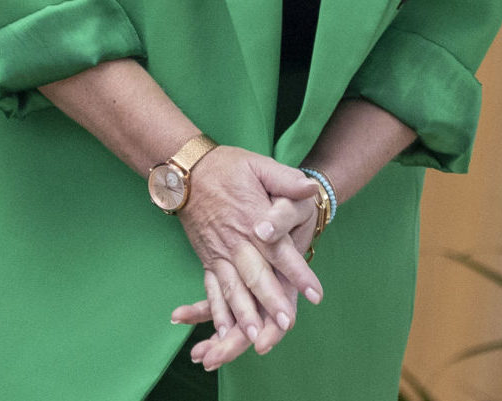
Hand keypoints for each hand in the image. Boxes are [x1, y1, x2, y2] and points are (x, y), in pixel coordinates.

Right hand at [165, 148, 322, 369]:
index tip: (315, 294)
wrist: (186, 171)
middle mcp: (236, 240)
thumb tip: (311, 188)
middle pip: (255, 275)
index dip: (297, 272)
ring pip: (232, 287)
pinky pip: (211, 289)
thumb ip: (285, 179)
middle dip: (271, 301)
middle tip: (286, 323)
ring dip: (243, 313)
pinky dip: (217, 311)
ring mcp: (218, 252)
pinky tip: (224, 330)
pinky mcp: (207, 259)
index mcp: (253, 218)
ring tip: (254, 335)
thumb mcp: (259, 165)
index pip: (279, 250)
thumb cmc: (227, 167)